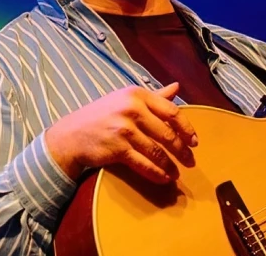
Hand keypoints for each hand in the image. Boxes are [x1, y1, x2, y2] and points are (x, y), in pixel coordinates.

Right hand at [44, 82, 197, 183]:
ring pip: (157, 151)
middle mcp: (132, 109)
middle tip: (190, 161)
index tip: (195, 141)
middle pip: (167, 133)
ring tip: (176, 173)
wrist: (71, 135)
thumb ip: (154, 95)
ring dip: (170, 165)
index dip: (187, 129)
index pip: (172, 112)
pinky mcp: (117, 148)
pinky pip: (143, 163)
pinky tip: (164, 177)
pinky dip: (156, 173)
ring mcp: (124, 129)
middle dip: (182, 150)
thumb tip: (177, 87)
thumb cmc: (101, 115)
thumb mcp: (126, 99)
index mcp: (137, 94)